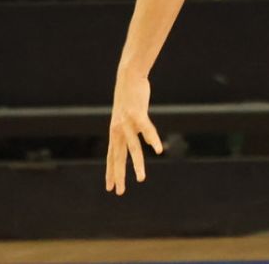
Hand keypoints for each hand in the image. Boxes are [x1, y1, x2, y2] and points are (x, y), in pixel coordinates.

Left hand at [106, 71, 162, 195]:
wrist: (128, 77)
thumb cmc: (129, 95)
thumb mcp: (128, 114)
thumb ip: (133, 128)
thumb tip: (144, 140)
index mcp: (115, 132)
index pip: (111, 156)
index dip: (110, 172)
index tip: (110, 187)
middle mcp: (118, 130)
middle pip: (118, 157)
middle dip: (119, 175)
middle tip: (119, 192)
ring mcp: (127, 122)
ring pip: (133, 148)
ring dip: (137, 165)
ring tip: (142, 179)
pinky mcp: (137, 113)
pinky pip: (146, 129)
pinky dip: (152, 139)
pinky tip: (158, 149)